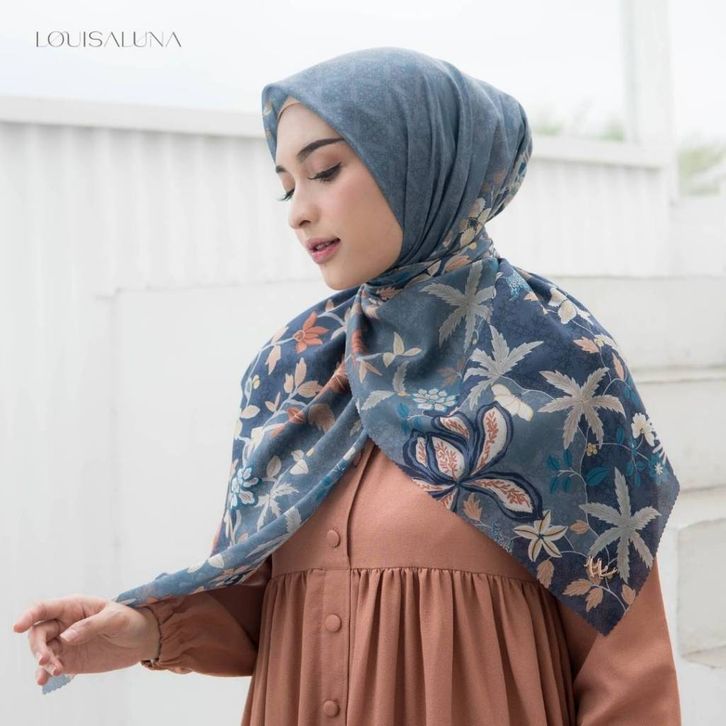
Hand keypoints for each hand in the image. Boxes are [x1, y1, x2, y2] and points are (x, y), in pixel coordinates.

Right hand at [13, 594, 160, 687]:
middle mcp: (65, 623)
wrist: (141, 640)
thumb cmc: (129, 621)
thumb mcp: (115, 619)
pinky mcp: (69, 659)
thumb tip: (66, 637)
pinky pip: (50, 666)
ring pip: (42, 651)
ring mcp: (65, 642)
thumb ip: (91, 625)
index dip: (29, 615)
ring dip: (42, 661)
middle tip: (45, 659)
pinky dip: (44, 674)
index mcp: (74, 606)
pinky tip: (44, 680)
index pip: (44, 608)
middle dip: (37, 646)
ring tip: (57, 670)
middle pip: (38, 632)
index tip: (18, 627)